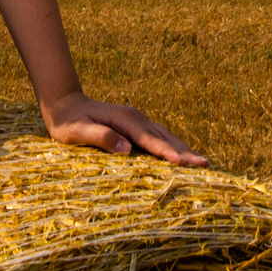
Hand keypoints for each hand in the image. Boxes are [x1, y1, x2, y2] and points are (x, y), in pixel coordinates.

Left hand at [40, 93, 207, 165]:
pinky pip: (160, 137)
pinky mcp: (137, 126)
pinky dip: (175, 146)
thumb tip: (126, 149)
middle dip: (185, 151)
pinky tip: (183, 156)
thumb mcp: (77, 131)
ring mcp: (138, 120)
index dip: (166, 152)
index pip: (149, 139)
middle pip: (165, 136)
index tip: (182, 163)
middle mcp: (136, 118)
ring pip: (166, 135)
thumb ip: (100, 137)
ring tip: (203, 163)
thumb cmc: (69, 122)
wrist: (66, 105)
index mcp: (124, 119)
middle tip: (205, 165)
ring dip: (184, 149)